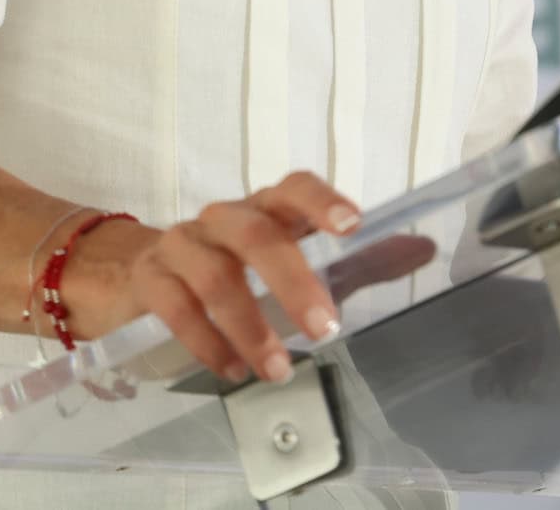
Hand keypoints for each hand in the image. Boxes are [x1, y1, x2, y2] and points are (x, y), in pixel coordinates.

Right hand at [68, 171, 360, 386]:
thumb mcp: (295, 263)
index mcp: (265, 209)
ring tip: (277, 370)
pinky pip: (177, 307)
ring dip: (251, 327)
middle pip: (257, 236)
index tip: (352, 225)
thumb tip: (424, 248)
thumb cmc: (232, 269)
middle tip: (324, 329)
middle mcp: (222, 219)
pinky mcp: (150, 278)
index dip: (320, 202)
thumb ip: (358, 262)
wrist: (135, 275)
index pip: (292, 188)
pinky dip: (207, 343)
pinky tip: (232, 369)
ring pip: (216, 276)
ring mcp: (181, 245)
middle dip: (293, 282)